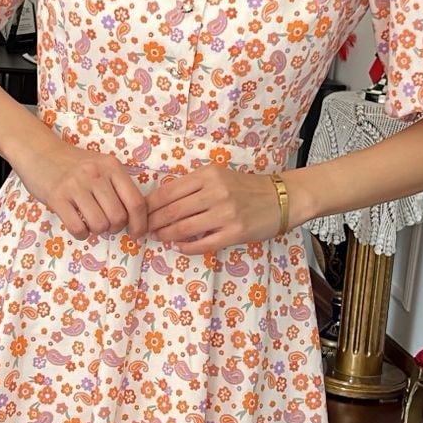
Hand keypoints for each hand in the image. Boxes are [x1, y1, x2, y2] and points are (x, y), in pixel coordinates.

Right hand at [8, 124, 148, 241]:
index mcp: (112, 166)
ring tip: (91, 223)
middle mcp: (95, 174)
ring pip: (99, 224)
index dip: (140, 223)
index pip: (135, 201)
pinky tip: (79, 227)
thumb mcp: (101, 166)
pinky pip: (77, 228)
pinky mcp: (57, 197)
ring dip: (98, 231)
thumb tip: (134, 217)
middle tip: (107, 225)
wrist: (39, 152)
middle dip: (115, 228)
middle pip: (118, 216)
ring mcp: (75, 185)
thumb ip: (118, 186)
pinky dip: (81, 234)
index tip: (136, 233)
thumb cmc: (74, 164)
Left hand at [146, 164, 286, 252]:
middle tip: (145, 229)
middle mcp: (216, 192)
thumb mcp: (219, 176)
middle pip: (173, 211)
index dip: (151, 205)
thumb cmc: (246, 188)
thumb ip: (194, 186)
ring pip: (184, 228)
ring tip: (159, 237)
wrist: (281, 198)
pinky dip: (186, 247)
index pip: (169, 191)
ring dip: (167, 235)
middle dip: (154, 222)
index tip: (141, 213)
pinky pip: (203, 244)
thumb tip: (162, 202)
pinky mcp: (235, 233)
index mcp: (208, 175)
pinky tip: (179, 246)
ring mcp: (225, 214)